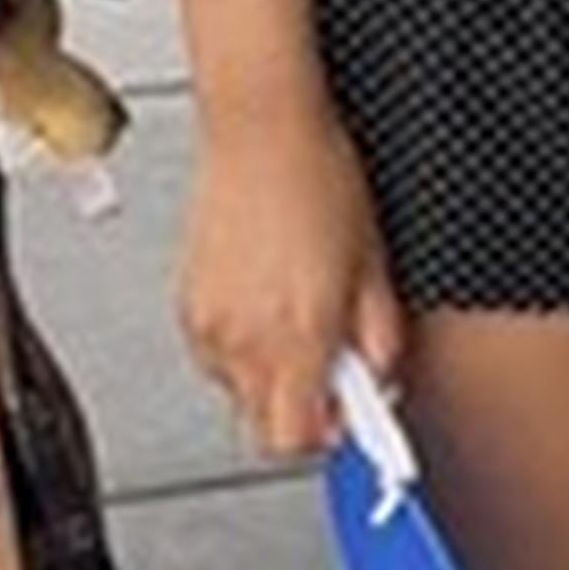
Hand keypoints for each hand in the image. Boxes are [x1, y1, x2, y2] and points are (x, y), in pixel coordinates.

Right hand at [178, 109, 405, 455]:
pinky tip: (270, 298)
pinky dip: (245, 344)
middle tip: (334, 360)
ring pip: (239, 392)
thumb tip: (381, 380)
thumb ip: (381, 340)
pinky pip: (217, 355)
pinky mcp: (186, 304)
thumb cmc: (321, 180)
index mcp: (297, 335)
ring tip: (301, 313)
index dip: (332, 435)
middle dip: (302, 406)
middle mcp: (243, 339)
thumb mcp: (376, 266)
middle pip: (263, 426)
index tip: (354, 413)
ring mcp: (207, 324)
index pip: (297, 441)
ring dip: (273, 373)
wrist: (262, 128)